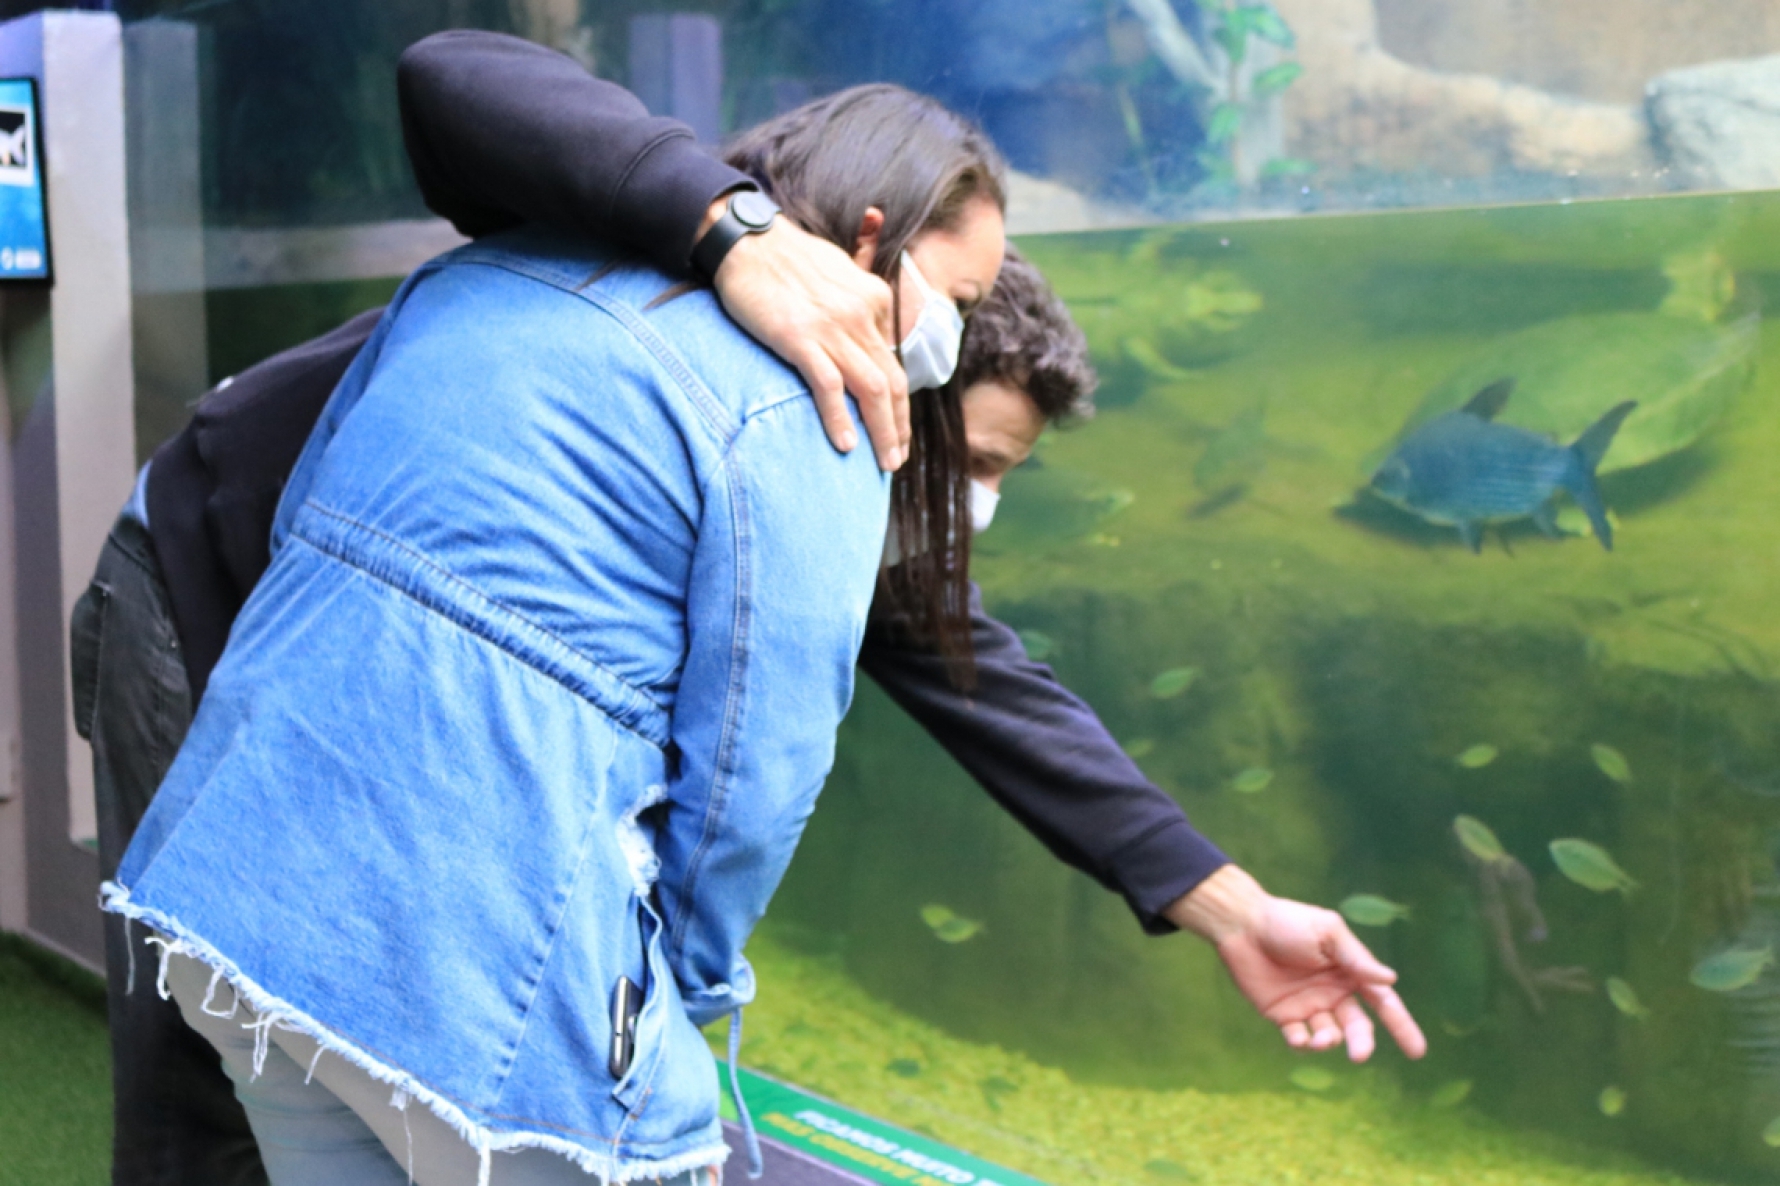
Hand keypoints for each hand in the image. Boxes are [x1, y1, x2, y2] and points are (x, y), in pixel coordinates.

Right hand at [704, 199, 909, 469]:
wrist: (745, 239)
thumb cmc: (784, 258)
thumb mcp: (837, 274)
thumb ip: (856, 307)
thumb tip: (864, 341)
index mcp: (874, 299)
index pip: (893, 362)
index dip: (898, 403)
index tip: (896, 430)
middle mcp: (862, 314)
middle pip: (892, 382)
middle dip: (898, 427)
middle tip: (896, 460)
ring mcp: (833, 327)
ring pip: (871, 389)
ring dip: (882, 432)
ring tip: (884, 463)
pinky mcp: (801, 337)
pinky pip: (829, 387)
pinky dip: (841, 419)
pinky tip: (845, 445)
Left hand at [1165, 866, 1427, 1062]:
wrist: (1241, 925)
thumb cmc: (1287, 922)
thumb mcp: (1327, 933)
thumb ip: (1356, 959)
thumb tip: (1390, 980)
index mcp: (1350, 971)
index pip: (1383, 1002)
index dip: (1401, 1026)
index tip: (1417, 1052)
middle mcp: (1334, 992)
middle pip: (1358, 1026)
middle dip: (1361, 1043)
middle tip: (1359, 1056)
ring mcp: (1309, 1005)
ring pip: (1330, 1036)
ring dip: (1329, 1042)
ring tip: (1321, 1040)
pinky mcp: (1283, 1015)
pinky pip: (1299, 1038)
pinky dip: (1302, 1044)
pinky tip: (1300, 1038)